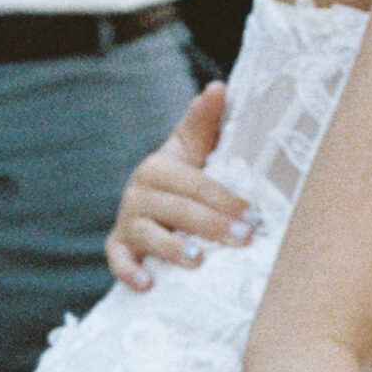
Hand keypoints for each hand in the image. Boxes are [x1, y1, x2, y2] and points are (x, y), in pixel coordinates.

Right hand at [104, 82, 253, 288]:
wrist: (154, 204)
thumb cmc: (185, 176)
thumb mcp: (194, 148)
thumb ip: (205, 121)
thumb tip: (218, 87)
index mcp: (159, 167)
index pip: (194, 183)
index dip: (223, 197)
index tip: (252, 213)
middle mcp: (138, 192)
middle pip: (177, 210)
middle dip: (211, 225)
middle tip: (243, 238)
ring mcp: (128, 221)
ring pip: (149, 236)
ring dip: (173, 249)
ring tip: (199, 260)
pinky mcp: (119, 246)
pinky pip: (119, 260)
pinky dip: (129, 272)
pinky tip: (148, 284)